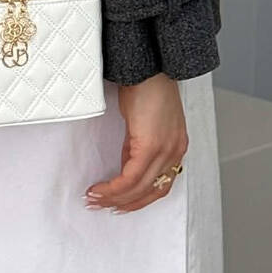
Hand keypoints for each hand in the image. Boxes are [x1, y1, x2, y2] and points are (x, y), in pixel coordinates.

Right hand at [84, 72, 187, 214]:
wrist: (150, 66)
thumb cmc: (148, 85)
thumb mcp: (145, 122)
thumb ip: (139, 144)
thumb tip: (127, 162)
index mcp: (176, 147)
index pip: (159, 186)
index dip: (138, 199)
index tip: (117, 203)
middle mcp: (175, 153)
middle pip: (149, 192)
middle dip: (123, 203)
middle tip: (101, 205)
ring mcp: (165, 150)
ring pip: (139, 189)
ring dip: (114, 198)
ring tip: (95, 199)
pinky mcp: (151, 146)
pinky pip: (130, 177)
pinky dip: (113, 188)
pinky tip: (100, 188)